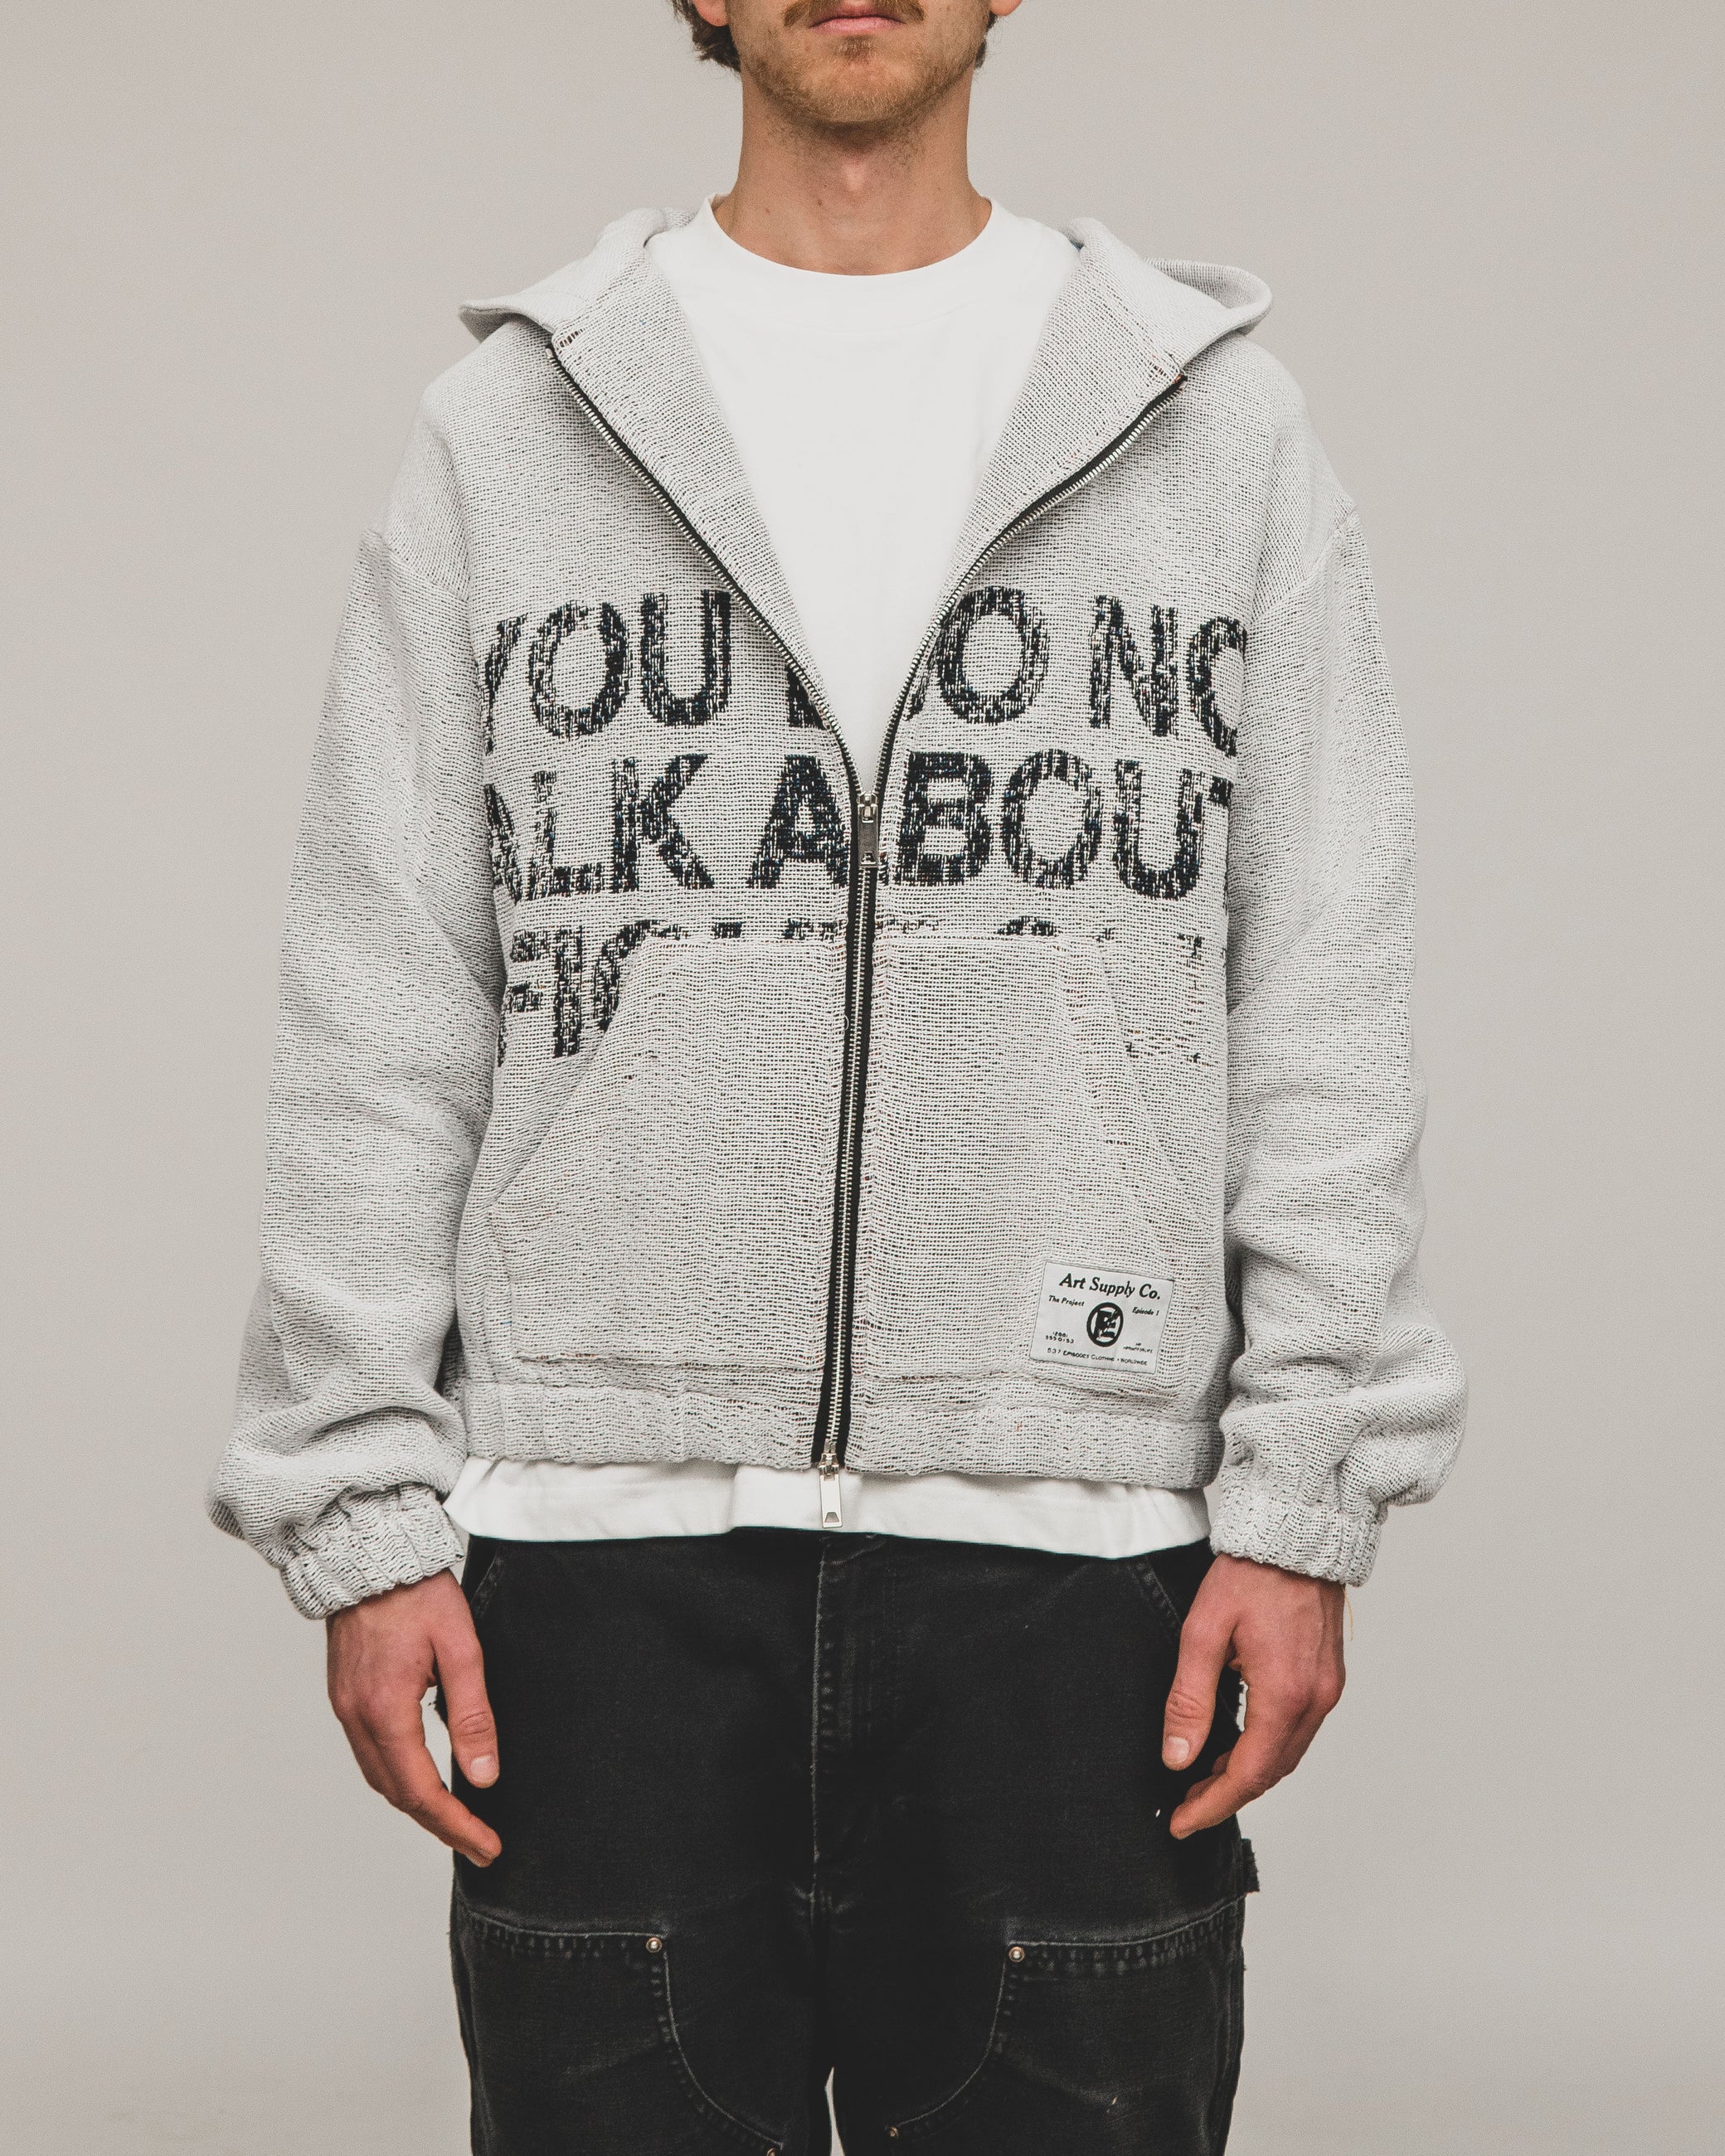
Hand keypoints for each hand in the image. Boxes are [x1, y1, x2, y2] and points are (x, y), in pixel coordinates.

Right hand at [326, 1569, 501, 1865]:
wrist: (368, 1554)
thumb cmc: (417, 1593)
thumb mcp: (461, 1648)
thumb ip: (473, 1714)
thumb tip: (483, 1777)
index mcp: (386, 1710)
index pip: (422, 1791)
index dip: (456, 1826)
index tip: (486, 1847)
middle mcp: (357, 1717)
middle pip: (397, 1794)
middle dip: (439, 1825)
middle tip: (478, 1844)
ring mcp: (346, 1707)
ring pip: (379, 1777)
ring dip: (416, 1805)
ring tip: (456, 1821)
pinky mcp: (345, 1696)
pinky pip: (369, 1754)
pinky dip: (397, 1777)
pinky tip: (422, 1777)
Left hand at [1162, 1553, 1345, 1839]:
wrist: (1297, 1534)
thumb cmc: (1249, 1573)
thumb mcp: (1203, 1633)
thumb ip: (1190, 1700)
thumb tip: (1177, 1758)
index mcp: (1283, 1694)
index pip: (1248, 1774)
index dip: (1213, 1805)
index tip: (1183, 1824)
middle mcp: (1314, 1699)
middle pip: (1271, 1772)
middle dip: (1227, 1795)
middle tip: (1187, 1805)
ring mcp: (1326, 1689)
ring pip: (1286, 1754)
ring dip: (1248, 1773)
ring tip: (1203, 1779)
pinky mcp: (1327, 1677)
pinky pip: (1298, 1730)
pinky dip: (1267, 1747)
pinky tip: (1237, 1743)